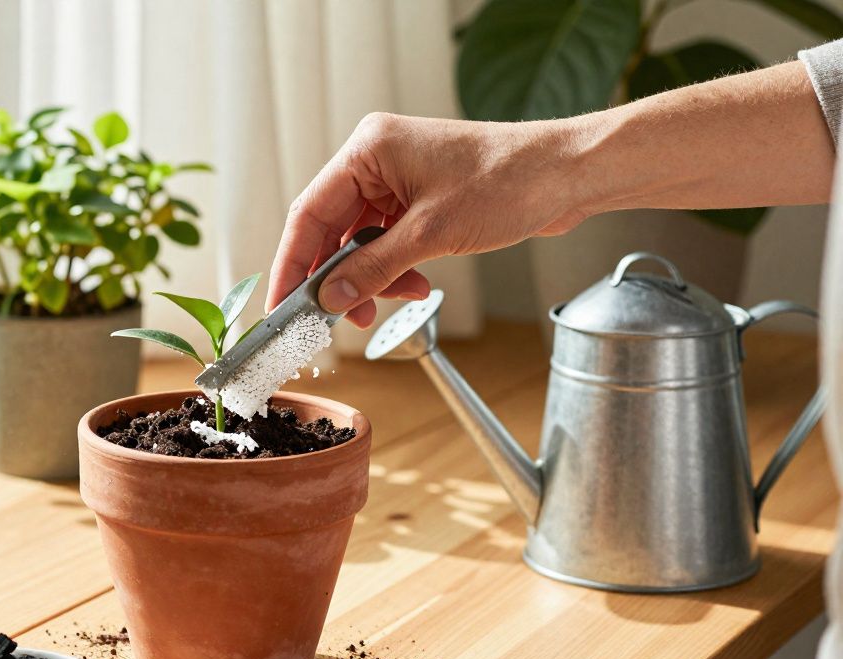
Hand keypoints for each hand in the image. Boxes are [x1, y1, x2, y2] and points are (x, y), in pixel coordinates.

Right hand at [266, 113, 588, 327]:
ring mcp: (397, 178)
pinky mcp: (418, 198)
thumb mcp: (430, 234)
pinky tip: (413, 284)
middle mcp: (376, 159)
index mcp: (367, 149)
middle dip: (336, 277)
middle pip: (332, 229)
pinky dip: (393, 268)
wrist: (567, 175)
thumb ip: (372, 269)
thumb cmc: (508, 182)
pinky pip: (386, 240)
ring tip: (393, 300)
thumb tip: (328, 299)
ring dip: (371, 277)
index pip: (309, 213)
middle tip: (334, 319)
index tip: (281, 306)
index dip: (291, 264)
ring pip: (359, 240)